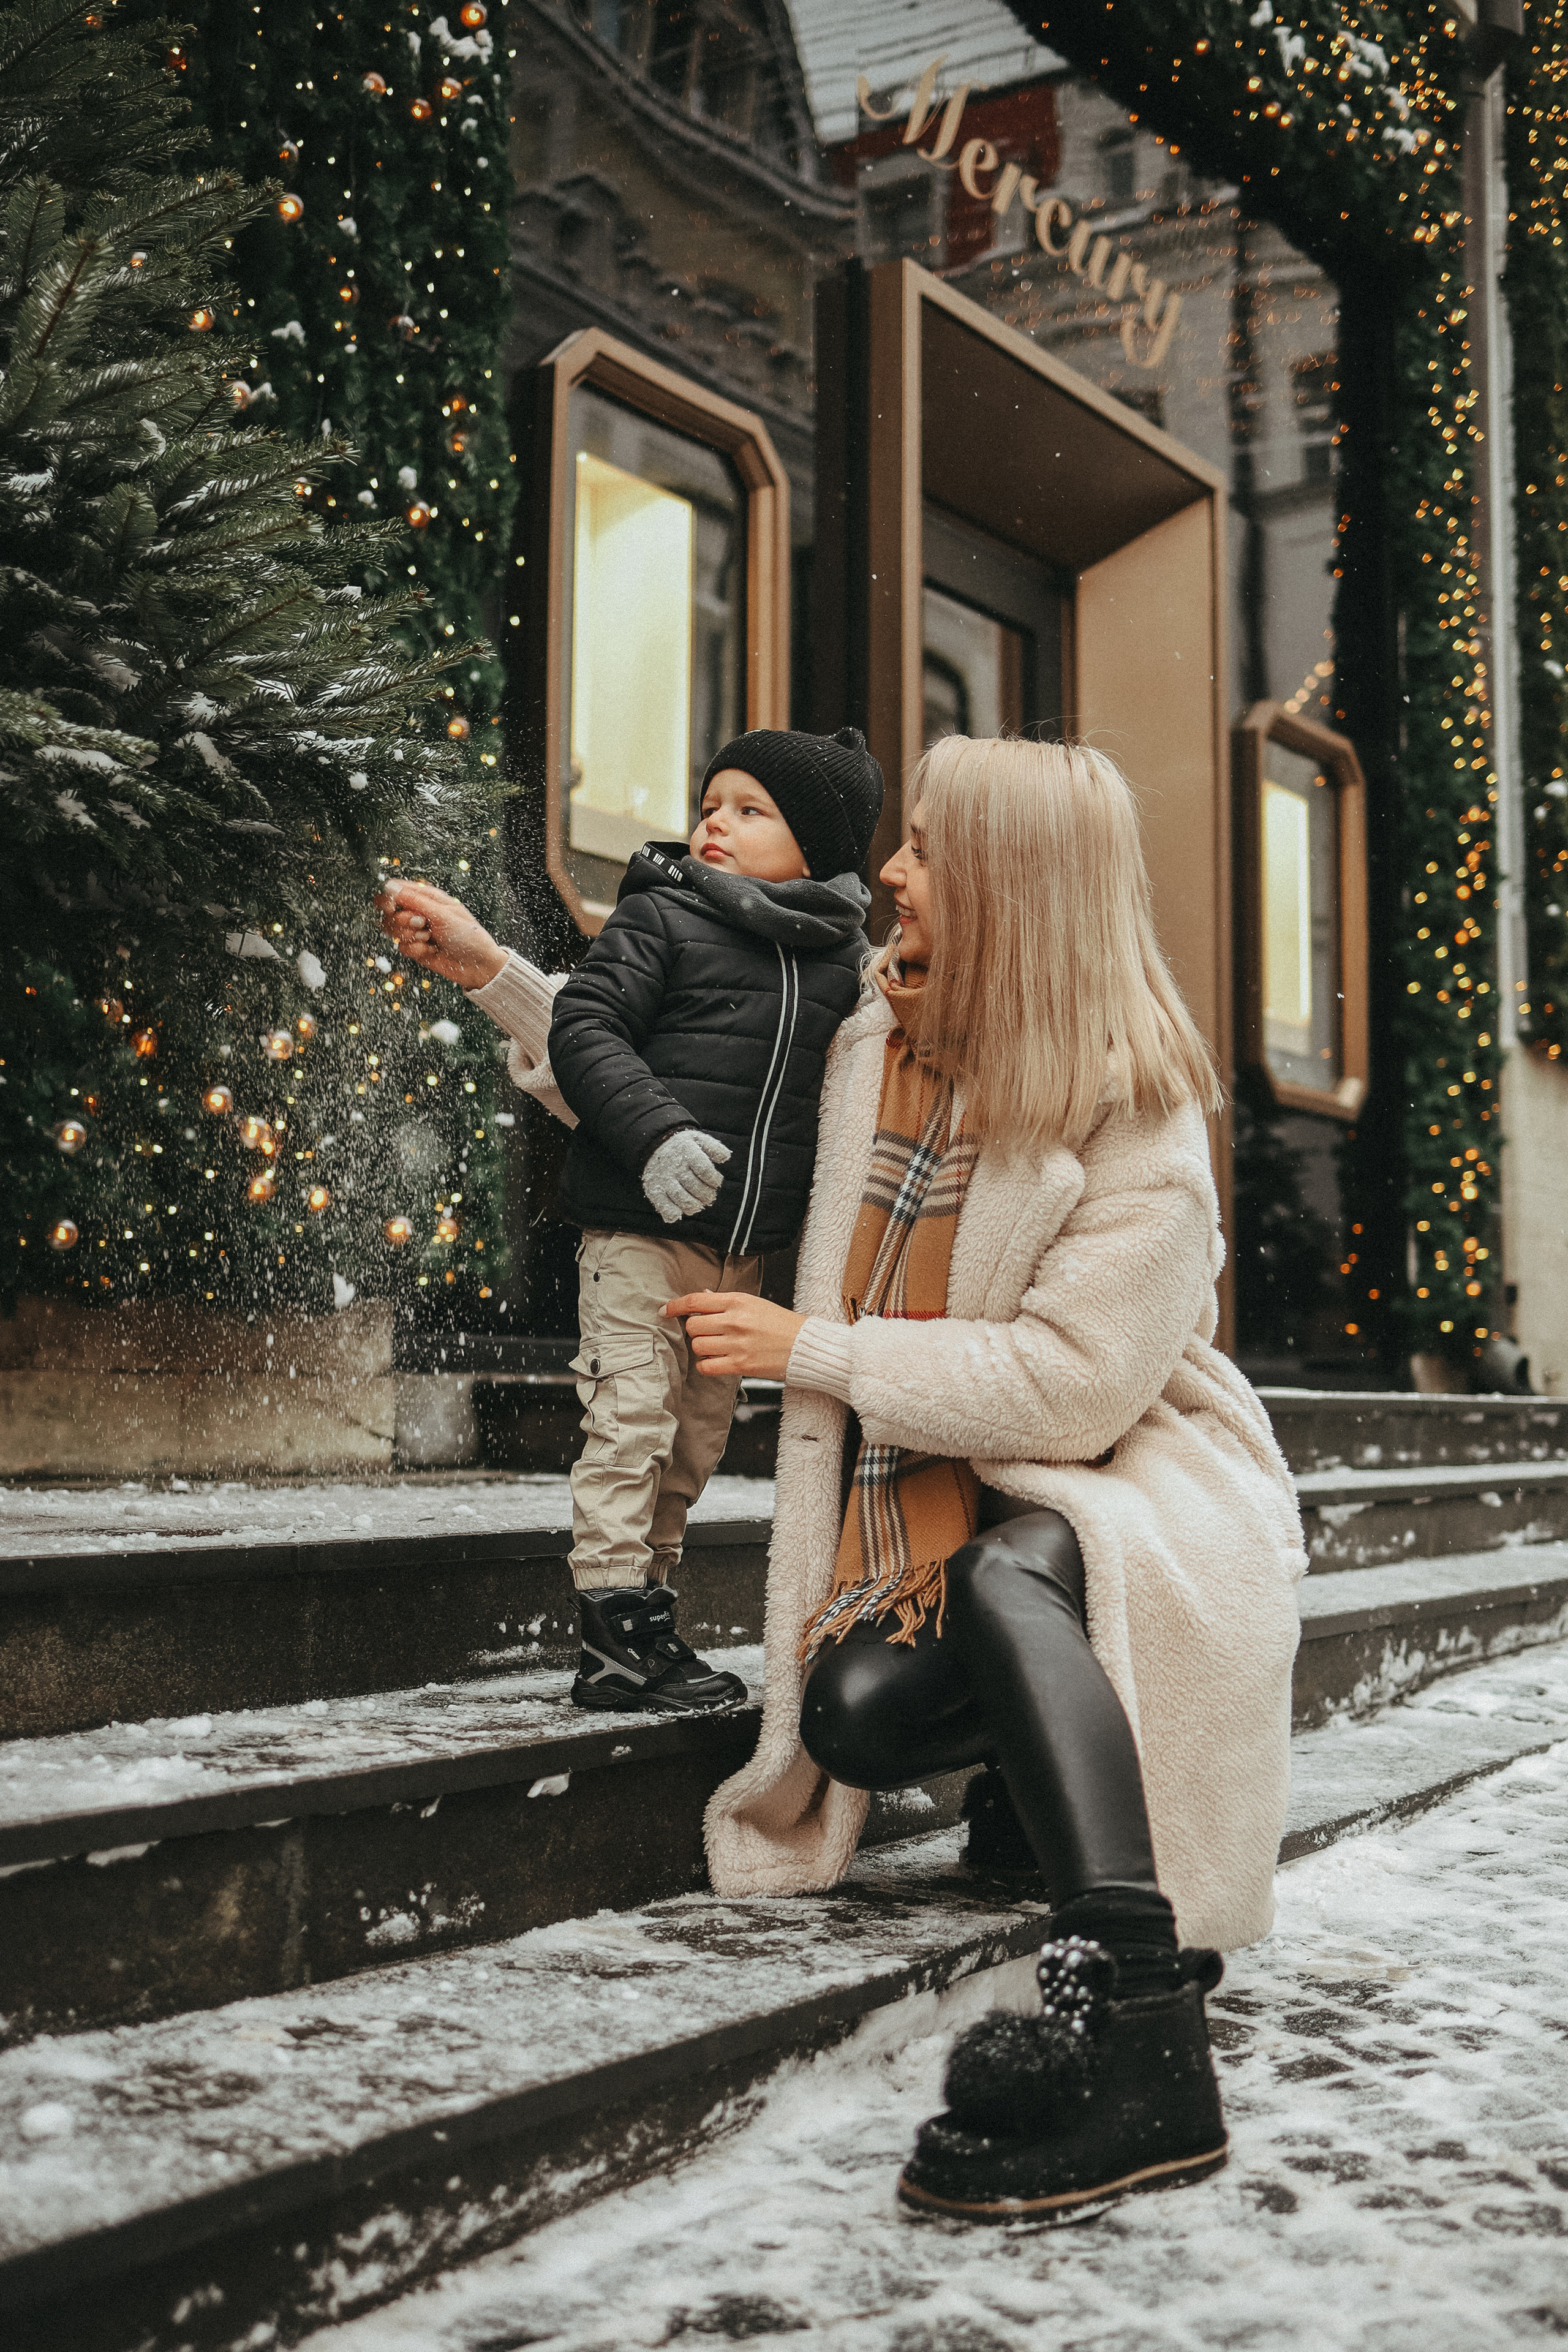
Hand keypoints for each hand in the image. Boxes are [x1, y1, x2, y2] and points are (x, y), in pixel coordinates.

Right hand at [374, 879, 506, 990]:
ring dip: (409, 936)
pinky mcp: (416, 949)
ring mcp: (417, 931)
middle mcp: (419, 912)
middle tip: (421, 924)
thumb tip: (390, 886)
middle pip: (389, 912)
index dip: (389, 898)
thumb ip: (414, 900)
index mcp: (427, 897)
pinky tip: (431, 951)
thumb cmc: (467, 934)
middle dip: (402, 920)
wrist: (478, 965)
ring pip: (392, 930)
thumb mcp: (442, 913)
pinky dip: (416, 950)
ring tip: (429, 938)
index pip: (396, 890)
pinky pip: (402, 947)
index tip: (392, 907)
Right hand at [641, 1130, 730, 1223]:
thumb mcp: (697, 1138)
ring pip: (680, 1197)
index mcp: (686, 1151)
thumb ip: (714, 1147)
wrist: (653, 1145)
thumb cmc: (681, 1146)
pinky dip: (671, 1212)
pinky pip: (662, 1204)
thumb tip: (726, 1157)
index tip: (716, 1182)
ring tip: (698, 1205)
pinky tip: (678, 1213)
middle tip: (709, 1196)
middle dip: (706, 1195)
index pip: (704, 1169)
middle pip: (694, 1185)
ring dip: (693, 1205)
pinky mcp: (653, 1189)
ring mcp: (663, 1178)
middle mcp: (674, 1165)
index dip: (714, 1179)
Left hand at [664, 1290, 804, 1379]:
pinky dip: (706, 1365)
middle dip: (696, 1330)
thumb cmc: (780, 1324)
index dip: (675, 1306)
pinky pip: (706, 1366)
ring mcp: (737, 1344)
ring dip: (702, 1348)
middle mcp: (735, 1321)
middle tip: (708, 1333)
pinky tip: (716, 1361)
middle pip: (693, 1326)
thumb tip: (700, 1297)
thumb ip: (725, 1302)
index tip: (665, 1310)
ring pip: (697, 1346)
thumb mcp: (754, 1304)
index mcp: (738, 1301)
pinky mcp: (740, 1365)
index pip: (695, 1301)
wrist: (804, 1346)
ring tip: (718, 1347)